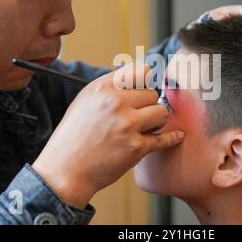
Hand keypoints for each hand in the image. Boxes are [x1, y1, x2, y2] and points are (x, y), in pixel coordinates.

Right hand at [33, 64, 183, 208]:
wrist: (64, 170)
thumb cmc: (74, 135)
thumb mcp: (86, 100)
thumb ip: (111, 85)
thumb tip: (140, 74)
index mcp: (103, 88)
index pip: (141, 71)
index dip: (145, 82)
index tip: (145, 90)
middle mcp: (115, 102)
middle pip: (153, 93)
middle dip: (149, 105)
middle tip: (139, 117)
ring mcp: (127, 125)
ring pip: (162, 112)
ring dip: (156, 121)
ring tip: (144, 128)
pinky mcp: (136, 147)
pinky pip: (164, 138)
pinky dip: (172, 138)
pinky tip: (176, 136)